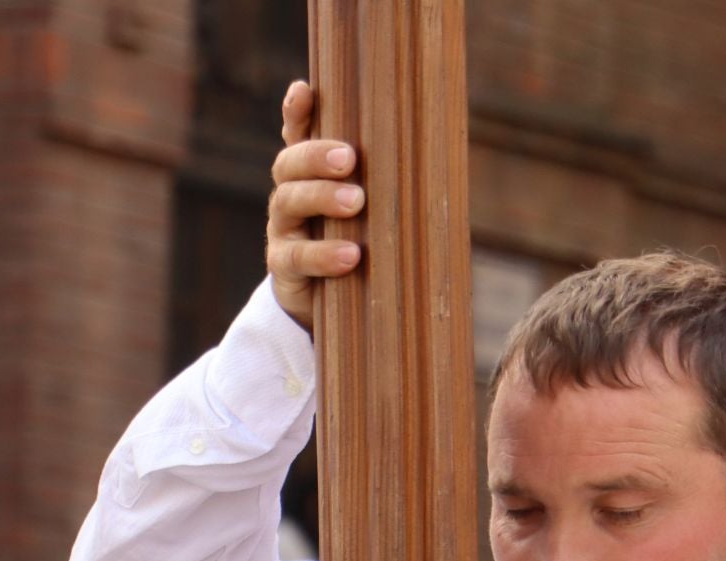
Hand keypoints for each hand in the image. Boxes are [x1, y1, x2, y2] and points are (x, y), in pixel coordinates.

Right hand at [266, 80, 364, 331]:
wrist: (338, 305)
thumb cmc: (364, 242)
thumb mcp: (374, 209)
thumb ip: (387, 180)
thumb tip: (442, 147)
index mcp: (310, 174)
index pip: (297, 135)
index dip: (296, 113)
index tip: (304, 91)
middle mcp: (290, 195)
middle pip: (289, 164)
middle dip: (316, 156)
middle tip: (349, 158)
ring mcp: (283, 230)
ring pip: (288, 202)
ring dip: (322, 197)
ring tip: (357, 202)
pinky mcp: (283, 268)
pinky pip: (296, 258)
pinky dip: (323, 255)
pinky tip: (351, 256)